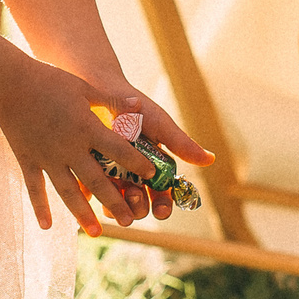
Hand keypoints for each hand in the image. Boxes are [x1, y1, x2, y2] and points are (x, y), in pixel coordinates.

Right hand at [0, 59, 167, 234]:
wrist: (8, 84)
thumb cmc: (49, 81)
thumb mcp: (84, 87)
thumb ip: (111, 99)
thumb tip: (139, 105)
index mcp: (86, 128)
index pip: (118, 150)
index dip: (136, 163)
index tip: (150, 177)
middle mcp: (69, 147)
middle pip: (97, 179)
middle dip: (114, 201)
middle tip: (129, 221)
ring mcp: (47, 157)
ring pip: (69, 191)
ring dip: (83, 213)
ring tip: (96, 233)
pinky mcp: (28, 160)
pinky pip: (35, 188)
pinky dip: (40, 207)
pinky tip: (47, 226)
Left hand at [75, 77, 212, 222]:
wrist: (104, 89)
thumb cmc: (136, 107)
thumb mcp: (159, 124)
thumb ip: (181, 143)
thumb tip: (210, 160)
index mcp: (153, 168)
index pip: (161, 195)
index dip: (163, 206)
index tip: (162, 209)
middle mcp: (133, 176)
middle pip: (139, 204)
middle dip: (139, 207)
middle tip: (136, 199)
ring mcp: (110, 175)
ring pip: (116, 203)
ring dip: (118, 207)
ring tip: (116, 200)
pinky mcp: (88, 171)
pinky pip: (91, 191)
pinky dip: (93, 196)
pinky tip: (94, 193)